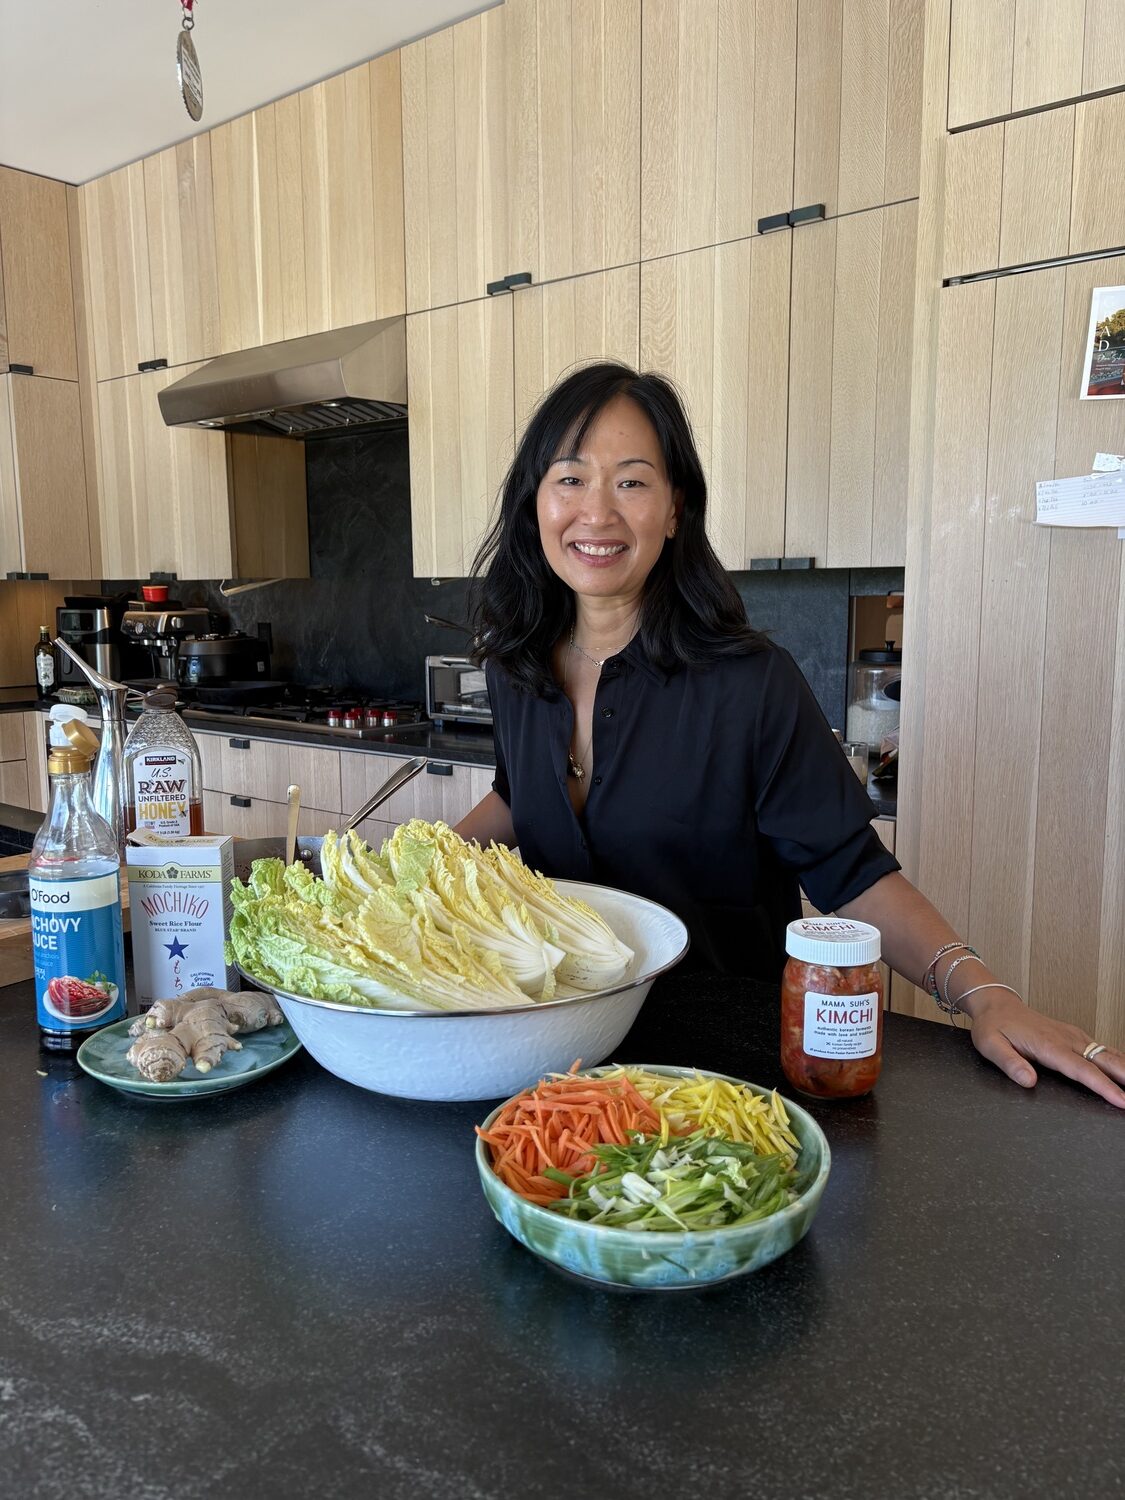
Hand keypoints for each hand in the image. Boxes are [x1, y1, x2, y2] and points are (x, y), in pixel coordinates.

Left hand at [967, 990, 1124, 1108]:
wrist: (995, 1004)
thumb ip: (1010, 1064)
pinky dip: (1118, 1060)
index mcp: (1048, 1045)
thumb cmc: (993, 1026)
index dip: (1104, 1087)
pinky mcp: (1074, 1035)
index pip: (1082, 1070)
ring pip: (1107, 1053)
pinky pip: (1102, 1048)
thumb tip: (1029, 1081)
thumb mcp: (991, 1046)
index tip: (1121, 1101)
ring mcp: (1072, 1035)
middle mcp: (1066, 1039)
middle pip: (1104, 1060)